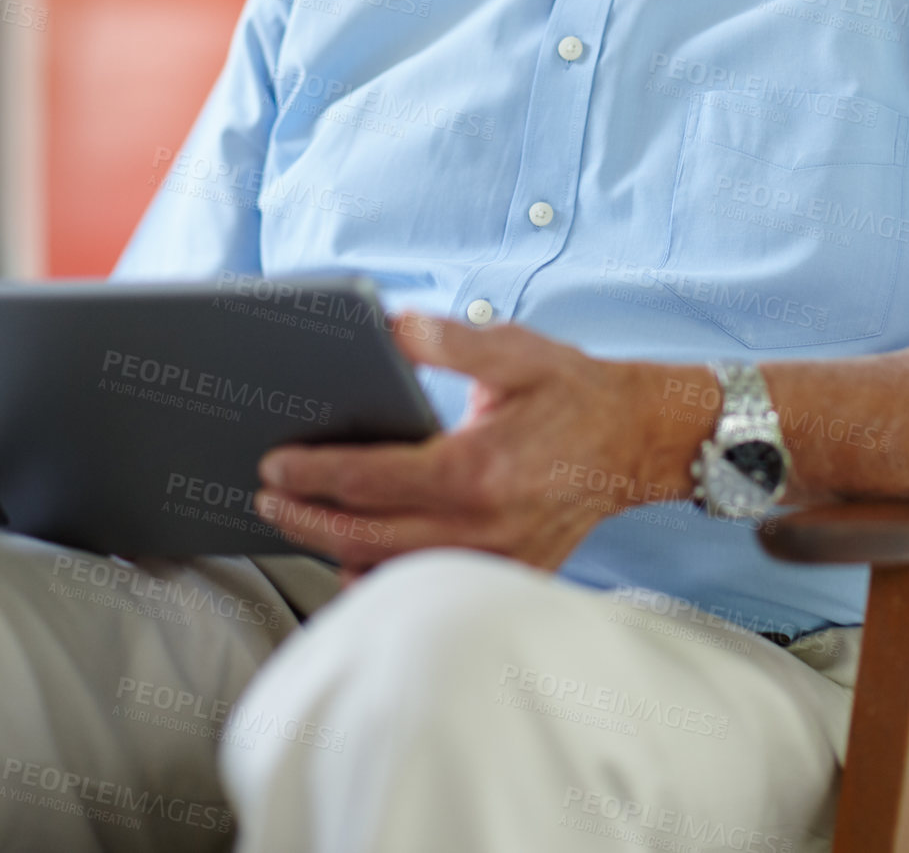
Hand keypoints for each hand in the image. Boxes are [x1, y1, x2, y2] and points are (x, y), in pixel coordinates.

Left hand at [255, 313, 704, 581]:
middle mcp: (481, 523)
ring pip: (393, 571)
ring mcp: (496, 558)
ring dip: (338, 550)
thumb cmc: (573, 391)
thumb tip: (390, 325)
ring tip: (301, 520)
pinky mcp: (511, 573)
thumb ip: (448, 338)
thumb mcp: (513, 350)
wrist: (639, 439)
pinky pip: (431, 585)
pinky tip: (359, 554)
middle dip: (306, 517)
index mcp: (475, 467)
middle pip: (365, 537)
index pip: (369, 479)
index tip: (273, 463)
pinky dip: (386, 575)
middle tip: (267, 496)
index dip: (312, 472)